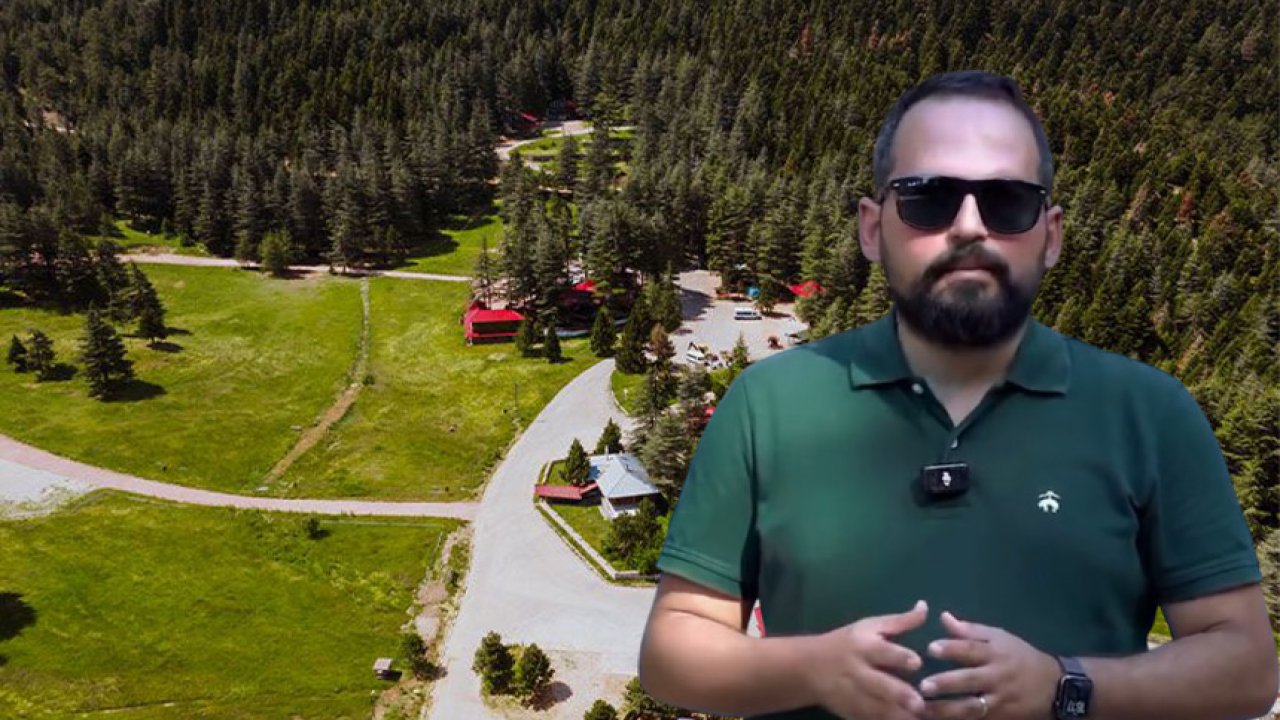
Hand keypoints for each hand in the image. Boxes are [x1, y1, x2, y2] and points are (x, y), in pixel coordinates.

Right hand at [809, 599, 930, 719]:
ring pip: (875, 707)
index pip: (882, 651)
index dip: (899, 656)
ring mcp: (851, 693)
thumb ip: (900, 621)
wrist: (807, 666)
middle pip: (878, 683)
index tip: (917, 662)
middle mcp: (857, 670)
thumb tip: (925, 606)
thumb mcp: (869, 626)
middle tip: (920, 703)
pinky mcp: (850, 711)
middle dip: (898, 694)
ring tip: (917, 719)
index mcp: (863, 645)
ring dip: (896, 715)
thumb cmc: (846, 641)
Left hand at [917, 611, 1059, 719]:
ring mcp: (999, 700)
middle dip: (946, 684)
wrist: (1054, 686)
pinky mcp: (1000, 718)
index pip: (972, 649)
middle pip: (970, 680)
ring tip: (924, 709)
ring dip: (947, 709)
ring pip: (971, 707)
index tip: (931, 648)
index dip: (951, 648)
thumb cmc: (1020, 657)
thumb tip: (943, 617)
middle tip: (922, 686)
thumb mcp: (1000, 638)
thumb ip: (970, 630)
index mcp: (995, 653)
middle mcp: (996, 676)